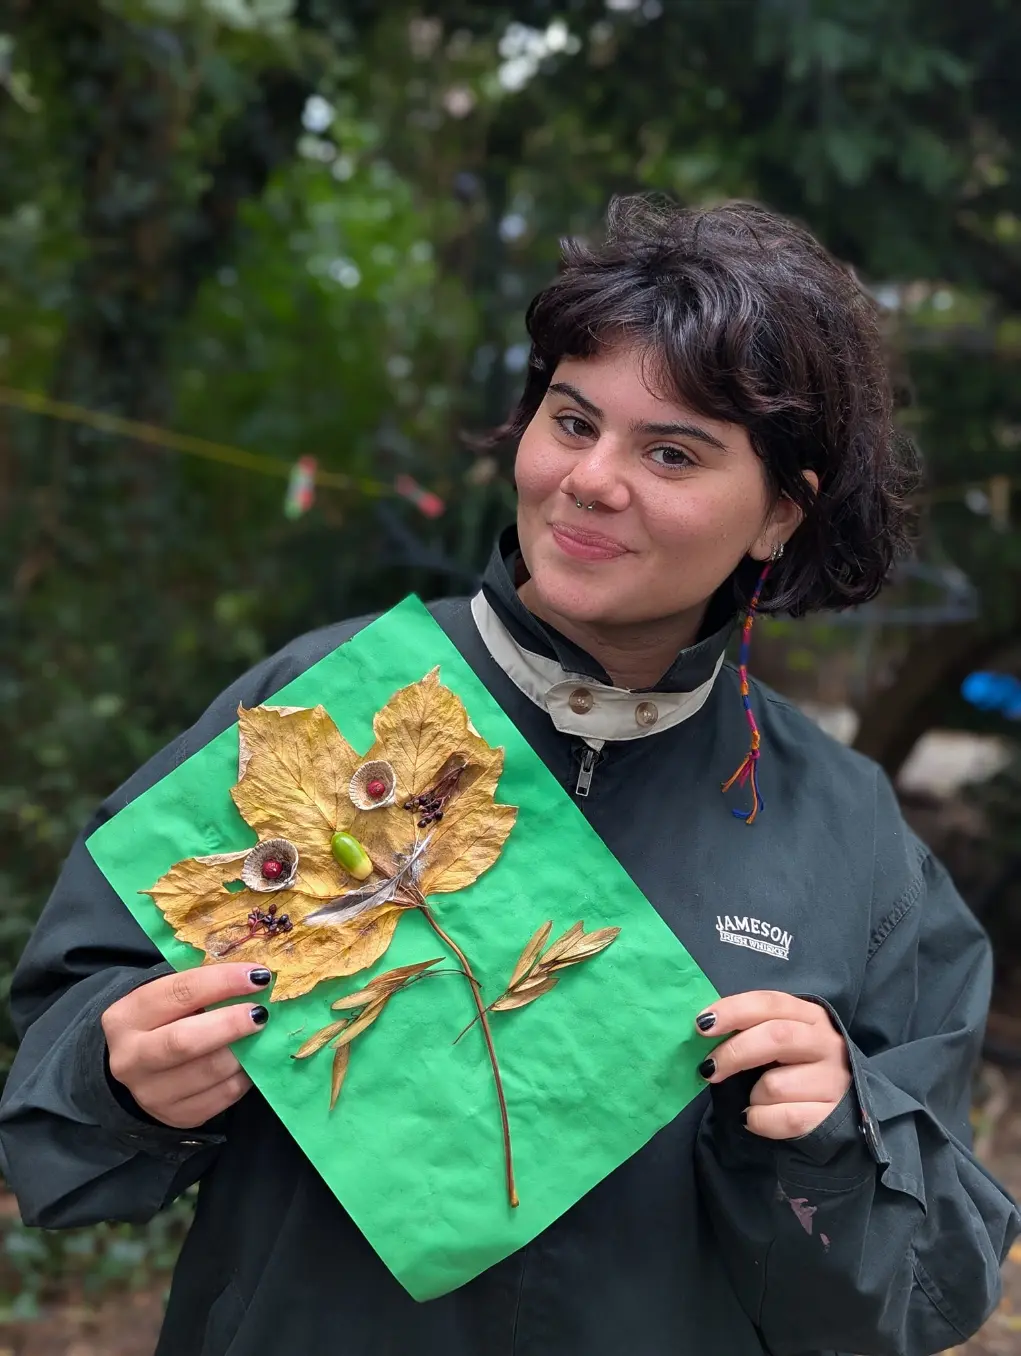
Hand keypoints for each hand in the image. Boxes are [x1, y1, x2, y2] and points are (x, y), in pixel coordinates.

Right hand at [101, 963, 272, 1129]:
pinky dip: (245, 1075)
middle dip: (231, 1023)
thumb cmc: (163, 1021)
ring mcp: (151, 1093)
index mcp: (125, 1017)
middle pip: (185, 1041)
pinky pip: (223, 1095)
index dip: (222, 982)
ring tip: (258, 1035)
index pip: (178, 993)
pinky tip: (249, 1060)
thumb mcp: (168, 999)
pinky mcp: (176, 1116)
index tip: (257, 976)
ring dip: (243, 1051)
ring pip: (209, 1070)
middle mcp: (130, 1059)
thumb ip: (204, 988)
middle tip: (261, 1012)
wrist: (140, 1070)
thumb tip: (255, 979)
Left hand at [694, 991, 850, 1139]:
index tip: (702, 1025)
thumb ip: (751, 1029)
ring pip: (775, 1085)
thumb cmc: (796, 1067)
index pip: (769, 1003)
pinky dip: (759, 1120)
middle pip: (776, 1037)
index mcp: (809, 1015)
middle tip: (709, 1069)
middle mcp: (826, 1042)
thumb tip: (705, 1029)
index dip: (733, 1010)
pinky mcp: (830, 1115)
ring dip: (753, 1095)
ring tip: (756, 1097)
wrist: (840, 1109)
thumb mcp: (780, 1039)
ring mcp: (833, 1079)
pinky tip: (756, 1118)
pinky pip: (783, 1119)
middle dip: (734, 1053)